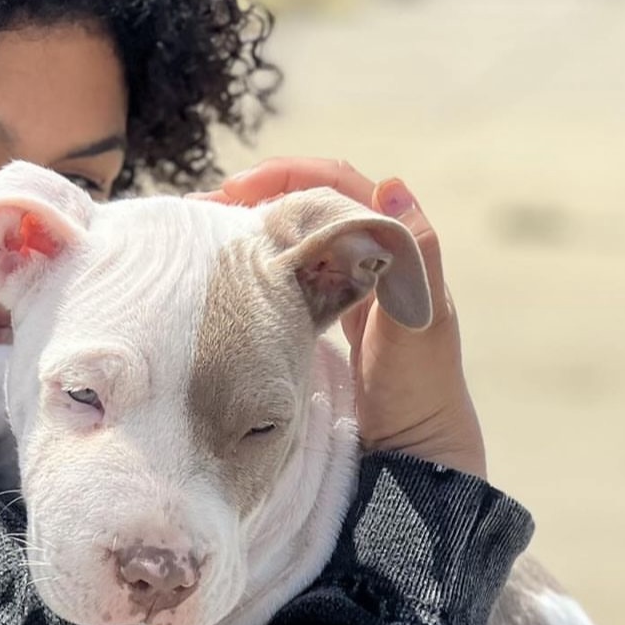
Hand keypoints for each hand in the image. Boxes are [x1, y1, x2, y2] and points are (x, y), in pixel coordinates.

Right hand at [193, 158, 485, 478]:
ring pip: (295, 236)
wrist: (414, 450)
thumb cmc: (421, 389)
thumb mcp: (421, 323)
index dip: (289, 175)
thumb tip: (394, 186)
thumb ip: (416, 256)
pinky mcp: (325, 315)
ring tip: (204, 235)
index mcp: (394, 247)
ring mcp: (345, 286)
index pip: (338, 186)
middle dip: (257, 196)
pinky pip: (288, 272)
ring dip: (252, 228)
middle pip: (308, 205)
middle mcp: (368, 258)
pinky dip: (257, 262)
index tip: (238, 188)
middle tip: (204, 210)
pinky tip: (227, 274)